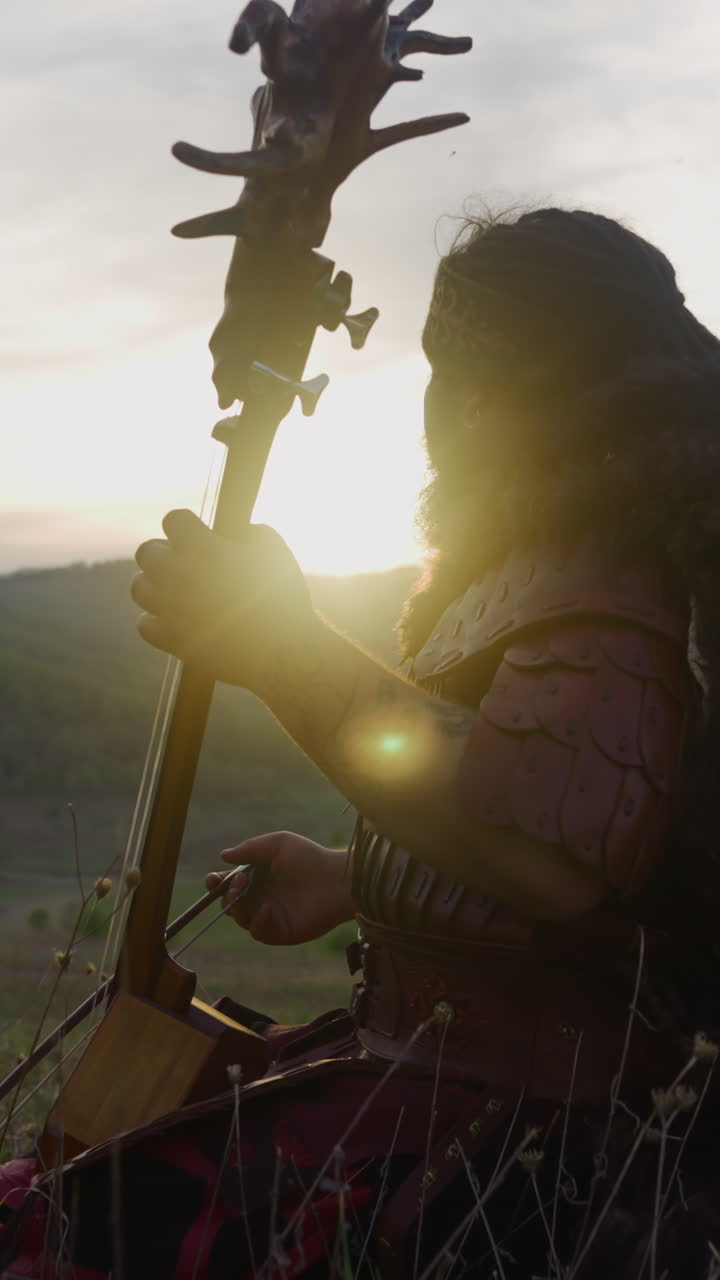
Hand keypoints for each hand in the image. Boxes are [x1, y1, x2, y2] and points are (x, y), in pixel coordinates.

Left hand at [131, 509, 314, 687]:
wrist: (284, 651)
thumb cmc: (284, 597)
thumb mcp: (274, 548)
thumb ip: (248, 531)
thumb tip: (234, 533)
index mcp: (203, 548)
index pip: (174, 520)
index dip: (187, 525)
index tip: (197, 533)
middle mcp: (178, 575)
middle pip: (147, 552)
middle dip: (165, 553)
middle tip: (185, 563)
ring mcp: (170, 609)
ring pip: (139, 587)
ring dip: (156, 585)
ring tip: (177, 591)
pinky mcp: (171, 640)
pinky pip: (145, 624)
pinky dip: (157, 621)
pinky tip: (176, 620)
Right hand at [206, 831, 354, 945]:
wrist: (337, 881)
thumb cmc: (310, 857)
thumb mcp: (278, 844)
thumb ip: (250, 849)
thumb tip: (223, 856)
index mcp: (259, 877)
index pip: (230, 883)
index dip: (217, 883)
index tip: (213, 879)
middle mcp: (262, 896)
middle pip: (230, 903)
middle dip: (226, 895)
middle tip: (238, 884)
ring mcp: (270, 916)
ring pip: (240, 919)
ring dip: (237, 908)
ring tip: (246, 894)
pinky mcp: (281, 932)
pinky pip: (258, 933)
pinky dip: (257, 923)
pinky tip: (266, 909)